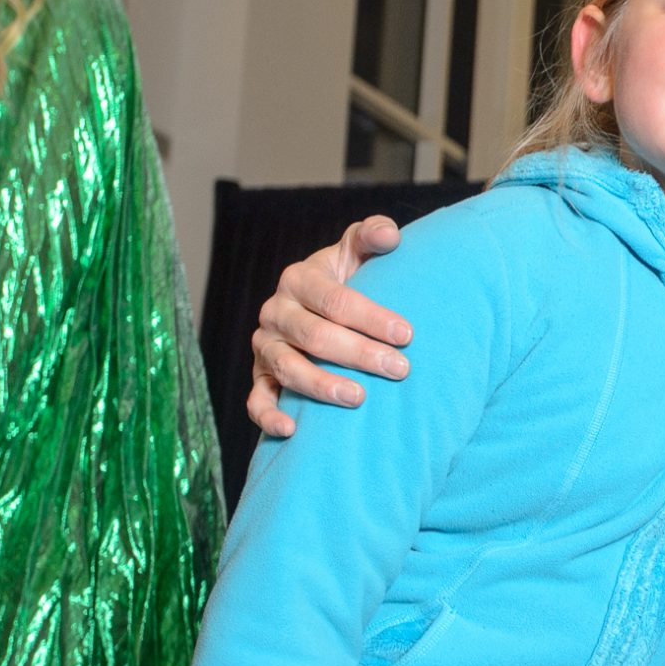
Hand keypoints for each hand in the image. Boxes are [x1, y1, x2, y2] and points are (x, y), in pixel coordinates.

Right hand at [247, 216, 413, 436]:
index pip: (335, 300)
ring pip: (289, 368)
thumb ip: (372, 236)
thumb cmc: (348, 281)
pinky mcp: (260, 377)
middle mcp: (275, 312)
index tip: (406, 334)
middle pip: (315, 336)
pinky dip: (269, 416)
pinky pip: (258, 399)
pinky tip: (292, 431)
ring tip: (360, 398)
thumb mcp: (356, 253)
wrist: (319, 309)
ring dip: (323, 385)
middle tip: (400, 369)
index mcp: (298, 279)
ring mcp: (265, 346)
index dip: (370, 317)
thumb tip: (389, 234)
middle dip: (359, 354)